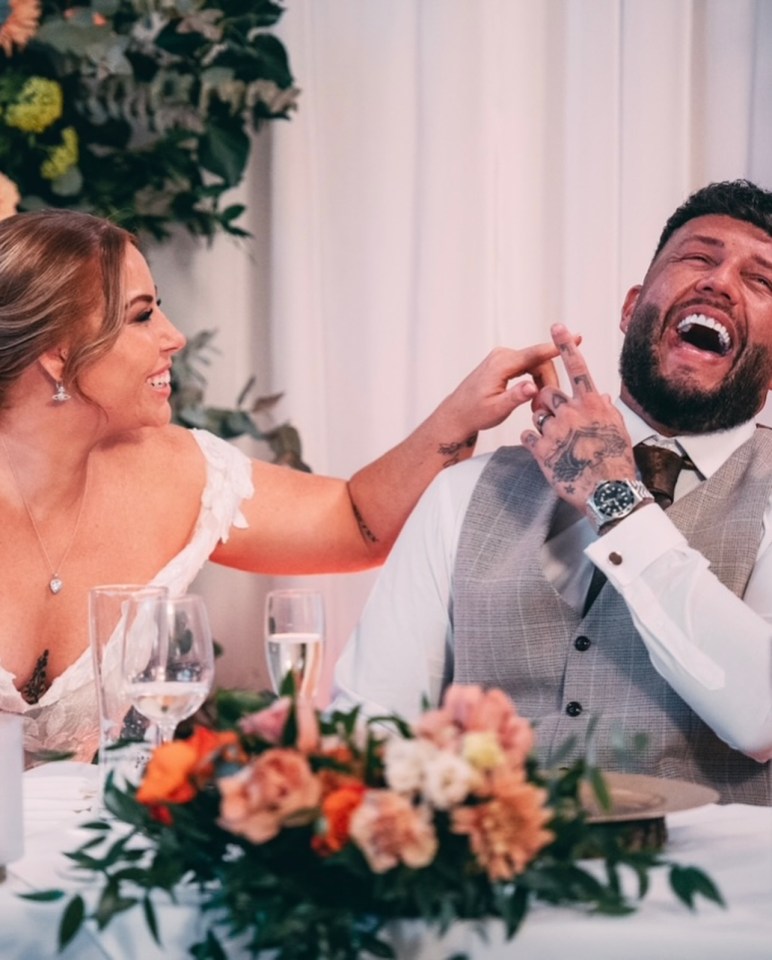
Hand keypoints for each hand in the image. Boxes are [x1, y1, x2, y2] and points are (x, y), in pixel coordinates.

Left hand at [440, 341, 568, 441]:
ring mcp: (503, 357)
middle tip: (547, 406)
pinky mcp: (504, 363)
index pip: (534, 354)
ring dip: (542, 383)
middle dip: (548, 382)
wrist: (457, 414)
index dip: (556, 348)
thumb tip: (533, 388)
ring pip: (535, 364)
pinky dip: (535, 380)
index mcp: (501, 364)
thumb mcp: (496, 410)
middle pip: (539, 361)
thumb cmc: (475, 413)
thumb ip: (515, 397)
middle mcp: (502, 355)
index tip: (576, 337)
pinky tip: (535, 396)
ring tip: (538, 406)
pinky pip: (528, 366)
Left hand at [520, 324, 635, 512]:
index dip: (565, 346)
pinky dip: (535, 442)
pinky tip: (548, 454)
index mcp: (592, 403)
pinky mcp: (542, 449)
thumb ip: (606, 410)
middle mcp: (572, 411)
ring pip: (538, 415)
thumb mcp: (616, 430)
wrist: (606, 493)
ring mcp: (555, 429)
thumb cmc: (615, 462)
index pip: (577, 367)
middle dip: (551, 404)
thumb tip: (604, 398)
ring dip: (544, 425)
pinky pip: (528, 436)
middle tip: (563, 424)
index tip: (557, 327)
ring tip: (560, 444)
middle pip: (549, 393)